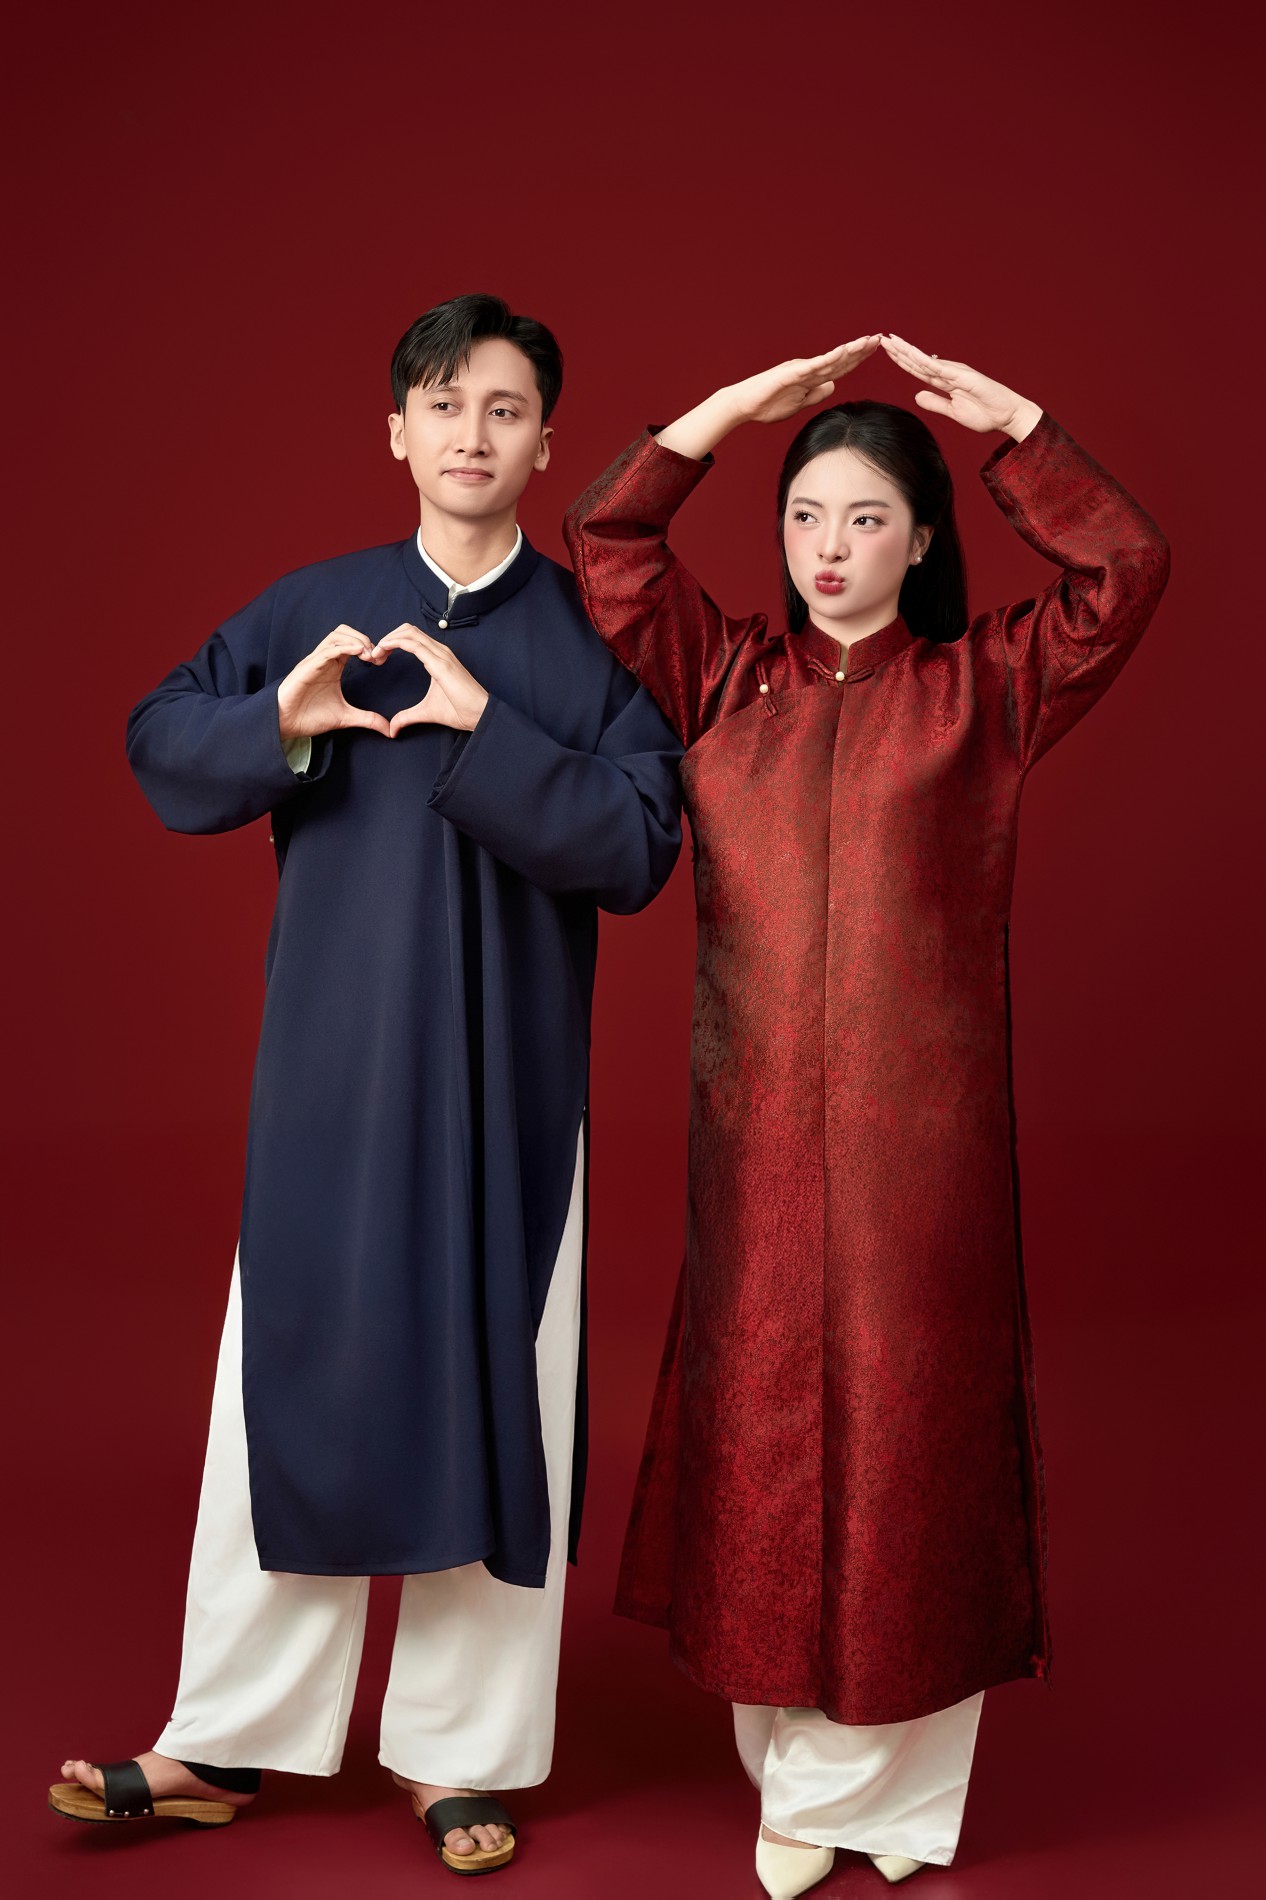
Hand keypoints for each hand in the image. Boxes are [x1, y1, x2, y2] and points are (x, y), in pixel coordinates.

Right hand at [277, 626, 390, 738]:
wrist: (285, 724)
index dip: (368, 646)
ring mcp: (315, 661)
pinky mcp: (307, 668)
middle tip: (376, 655)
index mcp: (333, 665)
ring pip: (335, 636)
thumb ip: (367, 719)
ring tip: (368, 655)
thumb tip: (389, 730)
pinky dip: (343, 648)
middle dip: (363, 638)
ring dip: (355, 641)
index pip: (351, 642)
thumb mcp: (345, 718)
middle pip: (344, 632)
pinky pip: (326, 651)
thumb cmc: (309, 717)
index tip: (381, 661)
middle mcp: (324, 659)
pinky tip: (358, 652)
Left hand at [371, 624, 489, 736]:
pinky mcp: (440, 663)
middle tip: (374, 655)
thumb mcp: (426, 712)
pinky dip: (394, 643)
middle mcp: (439, 651)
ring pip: (409, 632)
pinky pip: (412, 644)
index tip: (379, 658)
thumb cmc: (460, 711)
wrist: (479, 715)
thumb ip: (407, 717)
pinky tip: (383, 651)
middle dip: (388, 638)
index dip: (392, 642)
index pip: (411, 638)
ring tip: (375, 654)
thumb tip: (393, 728)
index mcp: (437, 657)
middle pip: (408, 629)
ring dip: (388, 639)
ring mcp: (441, 654)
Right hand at [728, 335, 881, 424]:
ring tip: (866, 342)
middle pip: (839, 360)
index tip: (874, 349)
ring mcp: (800, 370)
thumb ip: (816, 394)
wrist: (744, 405)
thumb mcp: (799, 403)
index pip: (840, 368)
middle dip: (860, 350)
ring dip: (848, 351)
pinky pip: (812, 366)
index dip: (858, 359)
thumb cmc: (768, 404)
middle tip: (879, 339)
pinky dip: (827, 359)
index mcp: (812, 378)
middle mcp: (808, 369)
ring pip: (829, 360)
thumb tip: (833, 386)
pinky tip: (841, 352)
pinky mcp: (789, 374)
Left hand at [879, 334, 1041, 438]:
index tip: (887, 353)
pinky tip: (910, 354)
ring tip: (890, 341)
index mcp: (944, 381)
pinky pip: (939, 368)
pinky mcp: (962, 376)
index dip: (901, 362)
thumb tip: (917, 395)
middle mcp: (948, 372)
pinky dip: (923, 360)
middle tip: (881, 340)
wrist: (1006, 416)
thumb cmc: (985, 413)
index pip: (918, 370)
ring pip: (925, 360)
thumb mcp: (953, 412)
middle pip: (917, 361)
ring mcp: (955, 372)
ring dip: (907, 351)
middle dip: (899, 351)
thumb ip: (935, 402)